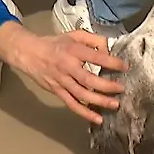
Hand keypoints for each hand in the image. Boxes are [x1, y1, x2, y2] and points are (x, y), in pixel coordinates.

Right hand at [8, 29, 128, 123]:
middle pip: (89, 80)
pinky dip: (85, 113)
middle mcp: (68, 67)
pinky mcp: (57, 92)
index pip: (96, 57)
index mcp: (74, 50)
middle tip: (121, 88)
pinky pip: (72, 104)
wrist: (29, 53)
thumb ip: (94, 40)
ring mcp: (62, 81)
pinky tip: (97, 118)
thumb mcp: (75, 35)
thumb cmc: (55, 43)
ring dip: (99, 101)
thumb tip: (108, 51)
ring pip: (82, 95)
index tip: (124, 67)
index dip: (111, 63)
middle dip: (107, 86)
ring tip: (115, 104)